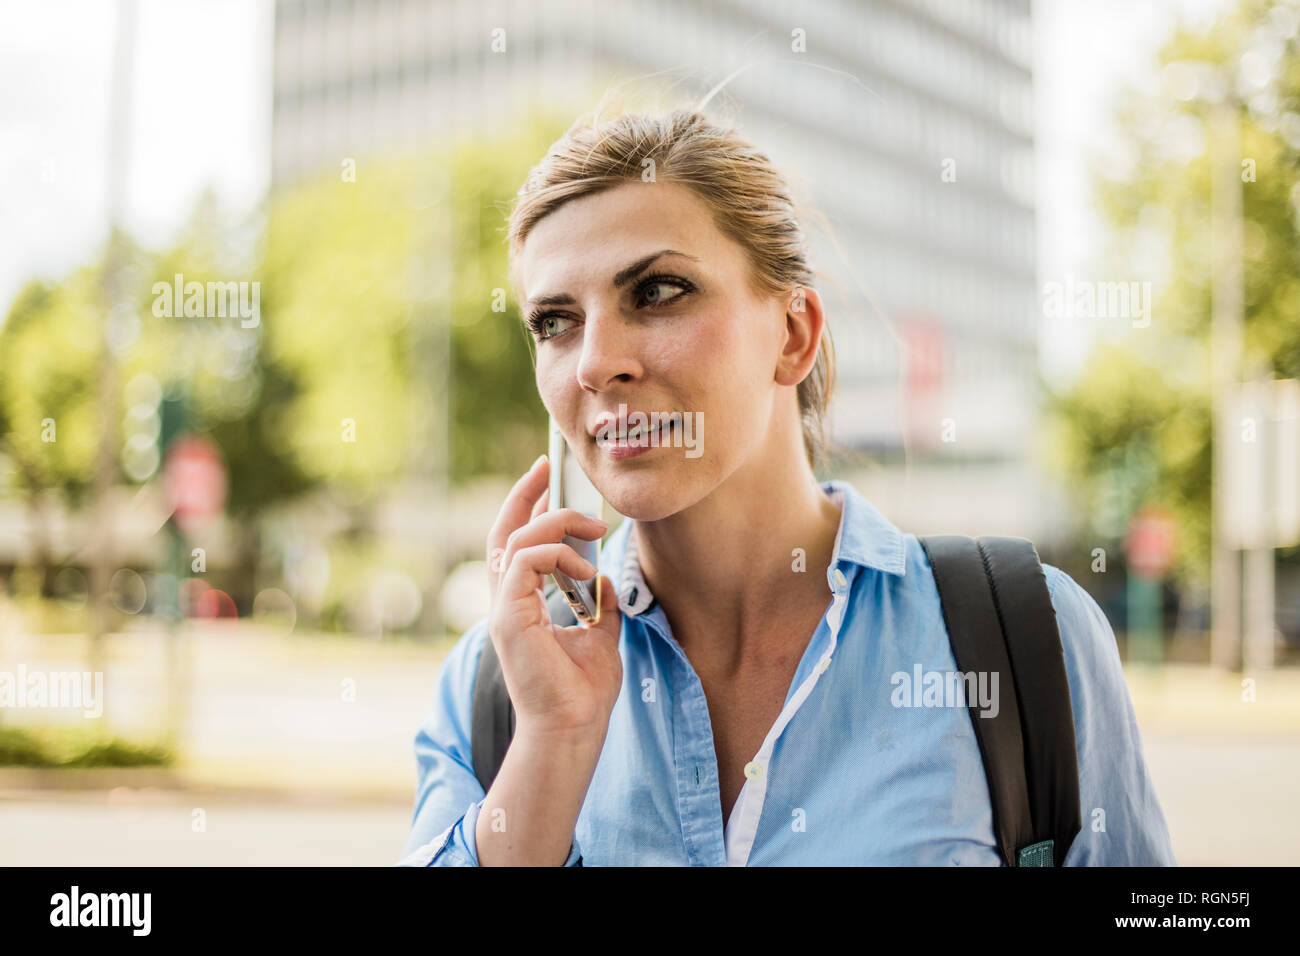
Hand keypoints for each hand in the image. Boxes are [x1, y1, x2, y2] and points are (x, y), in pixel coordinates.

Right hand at [485, 455, 622, 738]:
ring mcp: (504, 609)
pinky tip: (583, 568)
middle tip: (548, 468)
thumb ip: (598, 603)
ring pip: (517, 540)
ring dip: (557, 523)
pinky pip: (526, 562)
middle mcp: (507, 603)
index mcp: (523, 605)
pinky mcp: (509, 616)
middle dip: (525, 495)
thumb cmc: (582, 692)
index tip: (546, 476)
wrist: (574, 728)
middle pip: (504, 533)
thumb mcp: (600, 634)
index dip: (526, 507)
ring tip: (593, 527)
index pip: (516, 545)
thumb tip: (605, 577)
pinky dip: (558, 554)